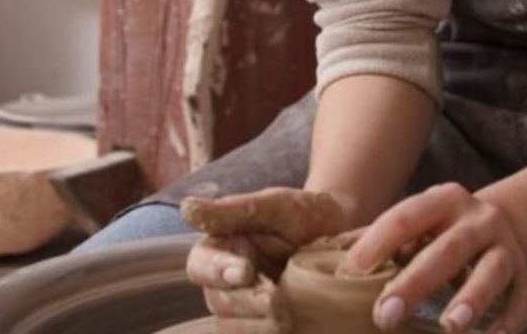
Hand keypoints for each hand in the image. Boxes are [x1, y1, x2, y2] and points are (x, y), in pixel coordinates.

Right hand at [183, 188, 351, 333]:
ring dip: (256, 326)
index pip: (201, 264)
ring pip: (232, 327)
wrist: (339, 236)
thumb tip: (187, 208)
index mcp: (221, 247)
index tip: (245, 271)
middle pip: (218, 301)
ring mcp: (244, 306)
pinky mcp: (263, 324)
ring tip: (285, 318)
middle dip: (246, 302)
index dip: (217, 270)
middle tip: (276, 300)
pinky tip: (288, 328)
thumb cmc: (302, 214)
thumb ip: (233, 211)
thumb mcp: (274, 205)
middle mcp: (225, 280)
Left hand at [341, 182, 526, 333]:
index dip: (377, 243)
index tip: (351, 272)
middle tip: (385, 315)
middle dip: (415, 283)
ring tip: (450, 326)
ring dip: (471, 299)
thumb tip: (328, 256)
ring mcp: (505, 246)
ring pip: (491, 271)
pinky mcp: (524, 275)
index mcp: (443, 199)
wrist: (501, 223)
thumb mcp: (416, 223)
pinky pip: (520, 299)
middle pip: (447, 249)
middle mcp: (478, 219)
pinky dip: (508, 320)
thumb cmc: (441, 230)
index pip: (405, 217)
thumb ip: (380, 237)